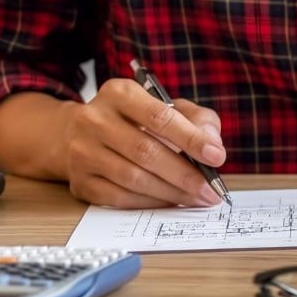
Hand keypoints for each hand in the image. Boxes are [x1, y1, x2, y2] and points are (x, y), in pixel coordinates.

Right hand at [60, 79, 226, 208]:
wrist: (79, 134)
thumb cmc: (136, 120)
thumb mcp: (168, 107)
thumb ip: (197, 120)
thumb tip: (213, 146)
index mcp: (119, 94)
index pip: (159, 117)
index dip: (191, 139)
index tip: (217, 157)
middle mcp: (94, 120)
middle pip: (145, 151)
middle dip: (185, 174)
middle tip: (211, 189)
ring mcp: (82, 151)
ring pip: (132, 178)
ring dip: (171, 192)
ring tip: (197, 198)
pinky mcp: (79, 181)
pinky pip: (119, 198)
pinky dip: (149, 203)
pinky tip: (170, 201)